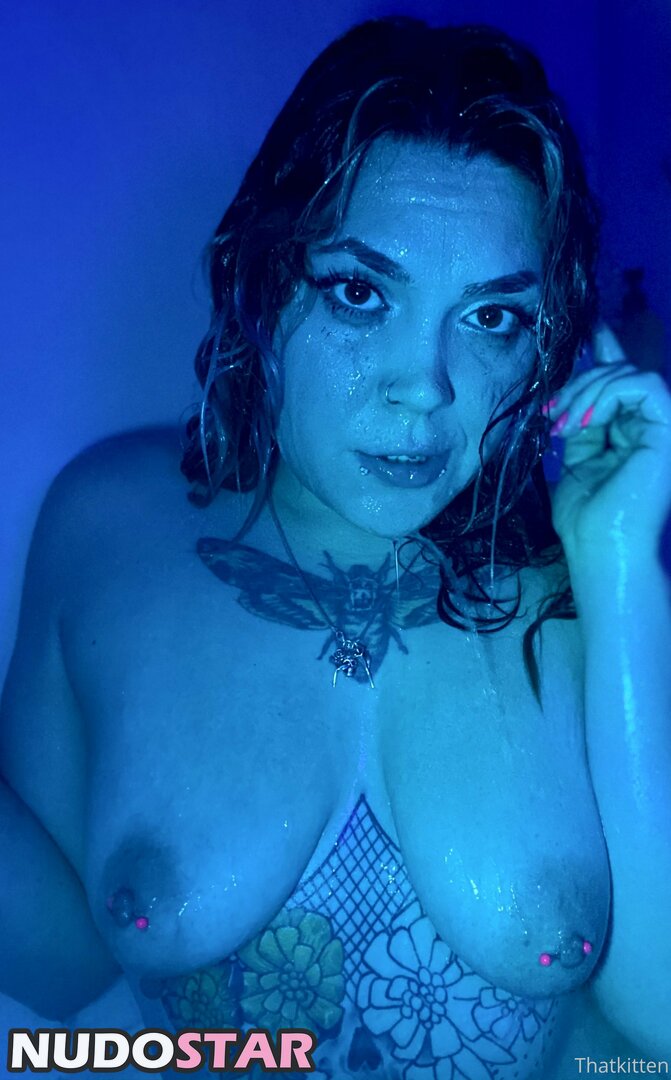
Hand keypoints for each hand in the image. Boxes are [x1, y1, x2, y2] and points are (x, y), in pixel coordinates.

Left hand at [546, 327, 670, 560]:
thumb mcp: (577, 459)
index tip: (586, 330)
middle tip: (552, 415)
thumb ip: (582, 422)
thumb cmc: (587, 519)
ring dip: (588, 391)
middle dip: (579, 384)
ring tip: (564, 424)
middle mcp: (654, 427)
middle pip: (620, 373)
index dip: (607, 350)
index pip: (624, 380)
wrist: (600, 548)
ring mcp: (665, 428)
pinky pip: (643, 386)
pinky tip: (586, 422)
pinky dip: (608, 395)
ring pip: (630, 374)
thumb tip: (573, 392)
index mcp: (633, 432)